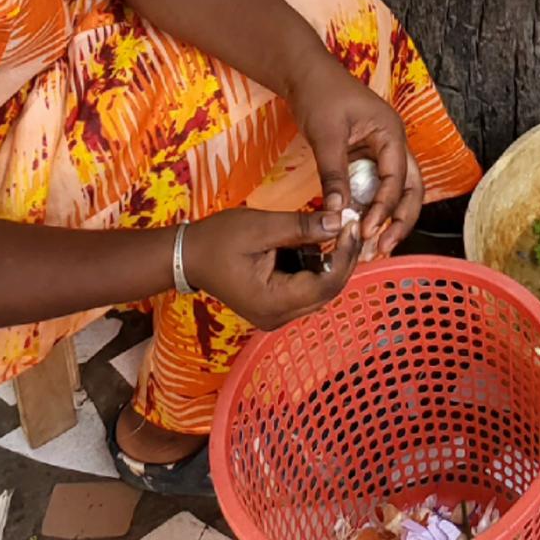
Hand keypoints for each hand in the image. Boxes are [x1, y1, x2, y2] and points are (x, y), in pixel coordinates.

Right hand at [182, 206, 360, 329]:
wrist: (187, 257)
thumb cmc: (219, 240)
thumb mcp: (262, 227)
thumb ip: (302, 226)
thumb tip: (340, 221)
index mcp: (273, 302)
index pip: (326, 285)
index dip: (345, 254)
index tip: (352, 223)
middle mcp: (278, 317)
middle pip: (327, 291)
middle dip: (343, 257)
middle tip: (350, 223)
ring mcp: (276, 316)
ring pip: (320, 291)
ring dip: (331, 261)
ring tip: (337, 229)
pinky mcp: (275, 307)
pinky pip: (306, 289)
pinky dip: (316, 266)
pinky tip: (315, 242)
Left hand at [291, 56, 422, 259]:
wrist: (304, 73)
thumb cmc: (319, 94)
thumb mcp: (326, 135)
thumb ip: (334, 174)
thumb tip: (338, 212)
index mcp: (391, 132)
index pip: (397, 178)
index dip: (384, 208)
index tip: (367, 231)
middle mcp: (393, 143)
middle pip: (410, 188)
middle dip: (400, 220)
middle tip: (382, 248)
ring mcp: (381, 150)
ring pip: (396, 190)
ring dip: (388, 218)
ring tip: (374, 247)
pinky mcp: (366, 157)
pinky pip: (375, 187)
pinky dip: (371, 208)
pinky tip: (360, 227)